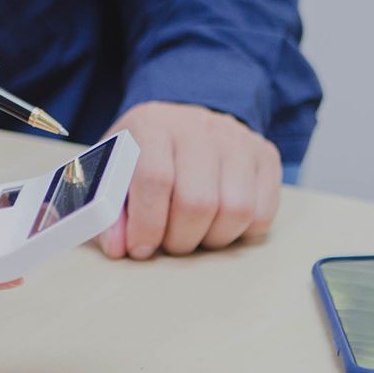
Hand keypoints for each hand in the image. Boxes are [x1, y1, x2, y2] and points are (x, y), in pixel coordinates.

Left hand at [98, 101, 281, 258]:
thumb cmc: (143, 154)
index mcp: (152, 125)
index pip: (155, 179)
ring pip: (235, 210)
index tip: (140, 248)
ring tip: (193, 233)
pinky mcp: (266, 156)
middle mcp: (200, 127)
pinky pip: (262, 212)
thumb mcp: (113, 170)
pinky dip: (240, 232)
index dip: (147, 224)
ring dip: (211, 238)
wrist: (184, 124)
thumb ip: (107, 209)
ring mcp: (238, 140)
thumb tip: (118, 247)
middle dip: (179, 238)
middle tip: (168, 242)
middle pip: (197, 202)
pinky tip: (218, 223)